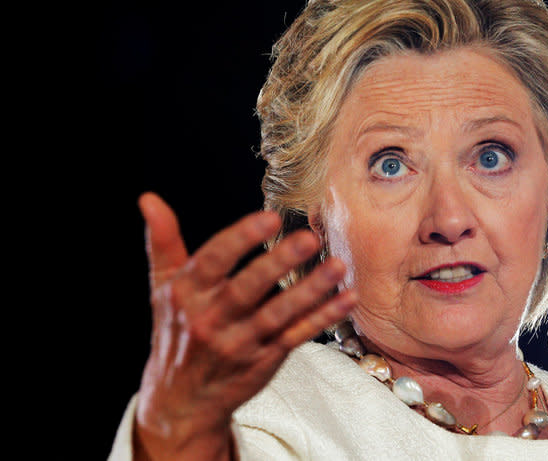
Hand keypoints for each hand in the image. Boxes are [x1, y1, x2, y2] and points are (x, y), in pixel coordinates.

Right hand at [133, 193, 355, 460]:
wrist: (180, 400)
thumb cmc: (176, 331)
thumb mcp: (163, 287)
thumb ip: (162, 241)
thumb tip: (148, 199)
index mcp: (186, 295)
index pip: (212, 262)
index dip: (241, 238)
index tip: (270, 218)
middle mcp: (210, 321)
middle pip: (247, 290)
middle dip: (278, 263)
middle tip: (308, 238)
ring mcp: (238, 344)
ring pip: (277, 315)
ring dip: (310, 291)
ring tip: (338, 265)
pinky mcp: (263, 361)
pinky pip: (296, 336)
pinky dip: (322, 318)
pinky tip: (346, 299)